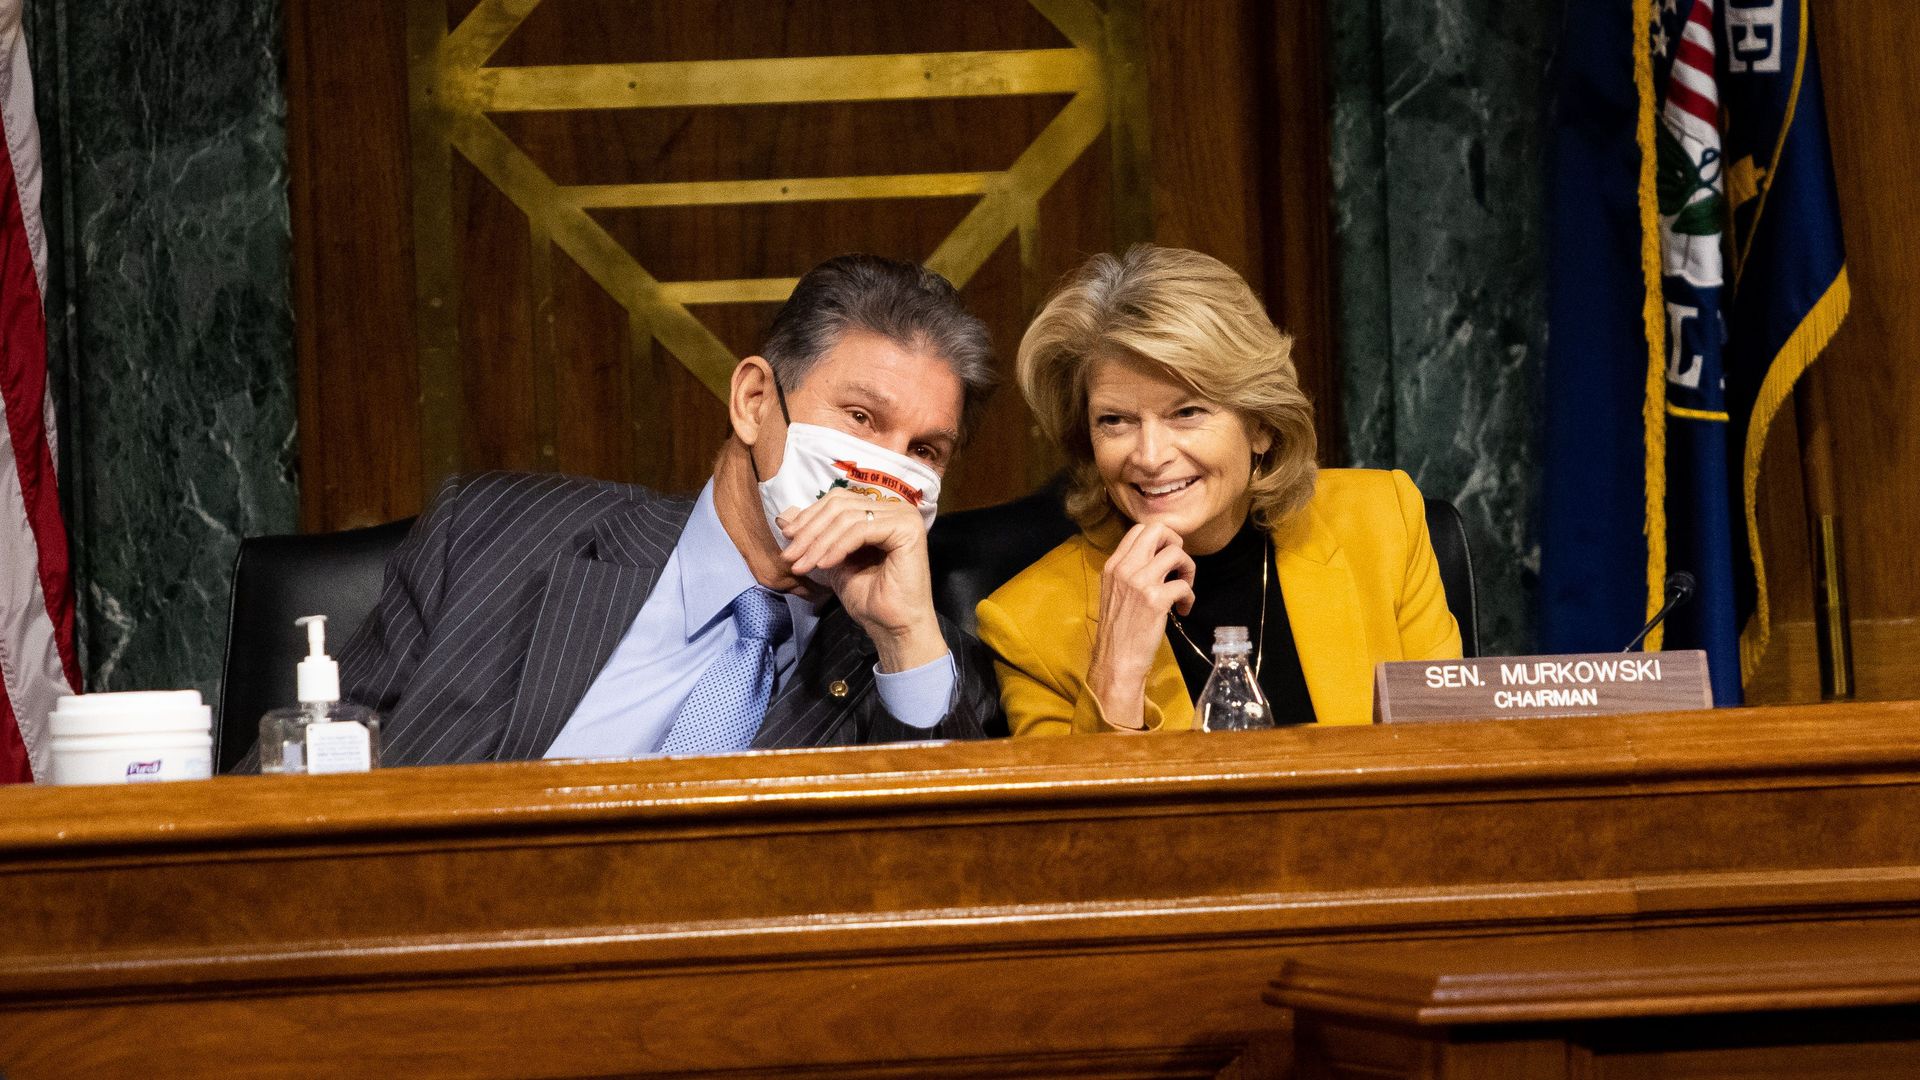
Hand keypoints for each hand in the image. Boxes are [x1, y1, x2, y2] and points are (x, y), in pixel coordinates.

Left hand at [775, 490, 947, 672]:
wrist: (893, 627)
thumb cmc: (869, 598)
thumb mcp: (832, 560)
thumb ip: (814, 536)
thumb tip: (783, 517)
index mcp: (881, 512)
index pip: (839, 500)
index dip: (810, 516)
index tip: (787, 538)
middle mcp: (895, 508)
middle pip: (841, 505)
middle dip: (810, 531)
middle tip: (790, 555)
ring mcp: (904, 516)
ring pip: (848, 518)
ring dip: (819, 543)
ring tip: (802, 565)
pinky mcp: (907, 529)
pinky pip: (861, 531)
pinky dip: (838, 547)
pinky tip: (824, 565)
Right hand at [1088, 523, 1194, 729]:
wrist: (1115, 661)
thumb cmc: (1117, 632)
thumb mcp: (1113, 593)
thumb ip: (1128, 573)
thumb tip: (1154, 559)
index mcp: (1113, 566)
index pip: (1138, 530)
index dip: (1160, 538)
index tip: (1166, 557)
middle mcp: (1125, 568)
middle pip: (1157, 530)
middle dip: (1176, 542)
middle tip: (1178, 565)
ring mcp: (1140, 582)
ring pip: (1176, 552)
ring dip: (1188, 569)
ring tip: (1184, 588)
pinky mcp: (1156, 599)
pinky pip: (1184, 584)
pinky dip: (1190, 596)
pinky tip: (1183, 610)